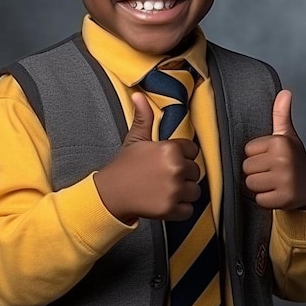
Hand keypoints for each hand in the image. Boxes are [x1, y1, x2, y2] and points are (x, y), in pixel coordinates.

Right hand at [94, 92, 200, 222]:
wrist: (110, 193)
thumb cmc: (123, 166)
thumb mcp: (135, 139)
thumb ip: (144, 117)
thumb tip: (138, 95)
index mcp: (170, 149)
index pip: (192, 150)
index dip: (182, 155)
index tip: (168, 161)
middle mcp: (175, 169)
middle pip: (195, 171)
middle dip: (183, 174)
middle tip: (164, 176)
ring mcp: (174, 190)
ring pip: (194, 191)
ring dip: (184, 192)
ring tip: (165, 189)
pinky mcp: (171, 209)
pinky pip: (188, 210)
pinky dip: (180, 209)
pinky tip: (165, 201)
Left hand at [242, 90, 305, 209]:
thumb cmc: (293, 158)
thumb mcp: (287, 135)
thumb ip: (281, 114)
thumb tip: (285, 92)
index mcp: (280, 142)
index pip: (247, 150)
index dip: (257, 155)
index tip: (271, 157)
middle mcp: (283, 160)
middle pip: (246, 168)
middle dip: (257, 171)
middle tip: (272, 171)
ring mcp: (285, 180)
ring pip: (251, 184)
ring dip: (260, 186)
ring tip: (273, 181)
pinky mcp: (285, 198)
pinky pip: (259, 200)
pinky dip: (265, 200)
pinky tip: (277, 193)